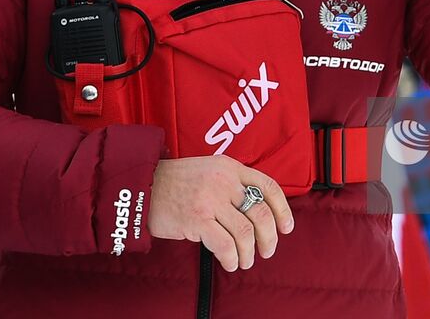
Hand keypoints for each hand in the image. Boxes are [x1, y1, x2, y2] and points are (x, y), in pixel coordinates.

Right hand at [147, 157, 292, 271]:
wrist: (143, 184)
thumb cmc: (177, 182)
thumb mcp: (210, 170)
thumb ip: (232, 184)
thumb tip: (257, 212)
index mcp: (231, 167)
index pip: (268, 186)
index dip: (283, 209)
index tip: (286, 227)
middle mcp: (224, 181)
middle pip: (261, 213)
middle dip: (269, 238)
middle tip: (267, 251)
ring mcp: (210, 200)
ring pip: (245, 233)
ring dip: (249, 253)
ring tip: (244, 261)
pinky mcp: (197, 219)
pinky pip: (224, 245)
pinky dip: (231, 258)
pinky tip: (230, 262)